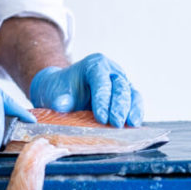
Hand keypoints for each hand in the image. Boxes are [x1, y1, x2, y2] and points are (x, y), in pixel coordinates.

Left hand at [29, 53, 143, 126]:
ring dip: (132, 110)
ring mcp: (121, 82)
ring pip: (132, 94)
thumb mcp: (55, 92)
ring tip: (130, 125)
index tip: (101, 118)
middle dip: (119, 106)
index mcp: (94, 65)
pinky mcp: (126, 95)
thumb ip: (59, 99)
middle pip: (119, 86)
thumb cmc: (60, 90)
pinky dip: (136, 113)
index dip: (102, 99)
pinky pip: (135, 103)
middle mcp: (110, 71)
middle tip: (115, 124)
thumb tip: (61, 105)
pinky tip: (134, 124)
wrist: (64, 90)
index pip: (101, 80)